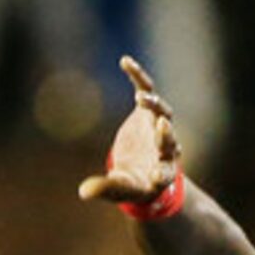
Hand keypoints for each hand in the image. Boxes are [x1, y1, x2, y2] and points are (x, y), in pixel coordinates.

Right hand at [78, 55, 182, 204]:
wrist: (141, 170)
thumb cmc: (132, 185)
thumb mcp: (119, 190)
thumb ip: (106, 189)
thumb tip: (84, 192)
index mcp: (162, 173)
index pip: (165, 173)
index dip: (162, 173)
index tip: (157, 175)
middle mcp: (166, 149)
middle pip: (170, 141)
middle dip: (165, 135)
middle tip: (161, 126)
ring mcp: (159, 127)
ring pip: (163, 113)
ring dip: (154, 106)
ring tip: (141, 97)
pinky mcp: (148, 112)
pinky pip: (146, 91)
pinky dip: (138, 77)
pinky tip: (126, 62)